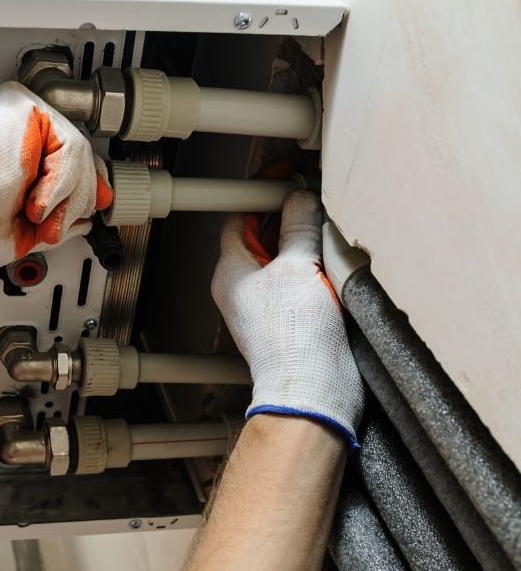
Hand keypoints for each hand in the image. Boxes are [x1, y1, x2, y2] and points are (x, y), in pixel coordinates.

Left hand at [211, 190, 363, 445]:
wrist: (313, 394)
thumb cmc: (293, 339)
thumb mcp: (297, 268)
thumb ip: (299, 227)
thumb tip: (300, 199)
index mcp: (231, 272)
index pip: (239, 217)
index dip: (261, 192)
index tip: (284, 176)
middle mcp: (244, 288)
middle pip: (264, 236)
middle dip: (290, 216)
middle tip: (314, 197)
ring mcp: (268, 305)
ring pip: (286, 259)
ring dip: (310, 242)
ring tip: (331, 228)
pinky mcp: (293, 320)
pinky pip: (304, 282)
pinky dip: (320, 268)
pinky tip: (340, 261)